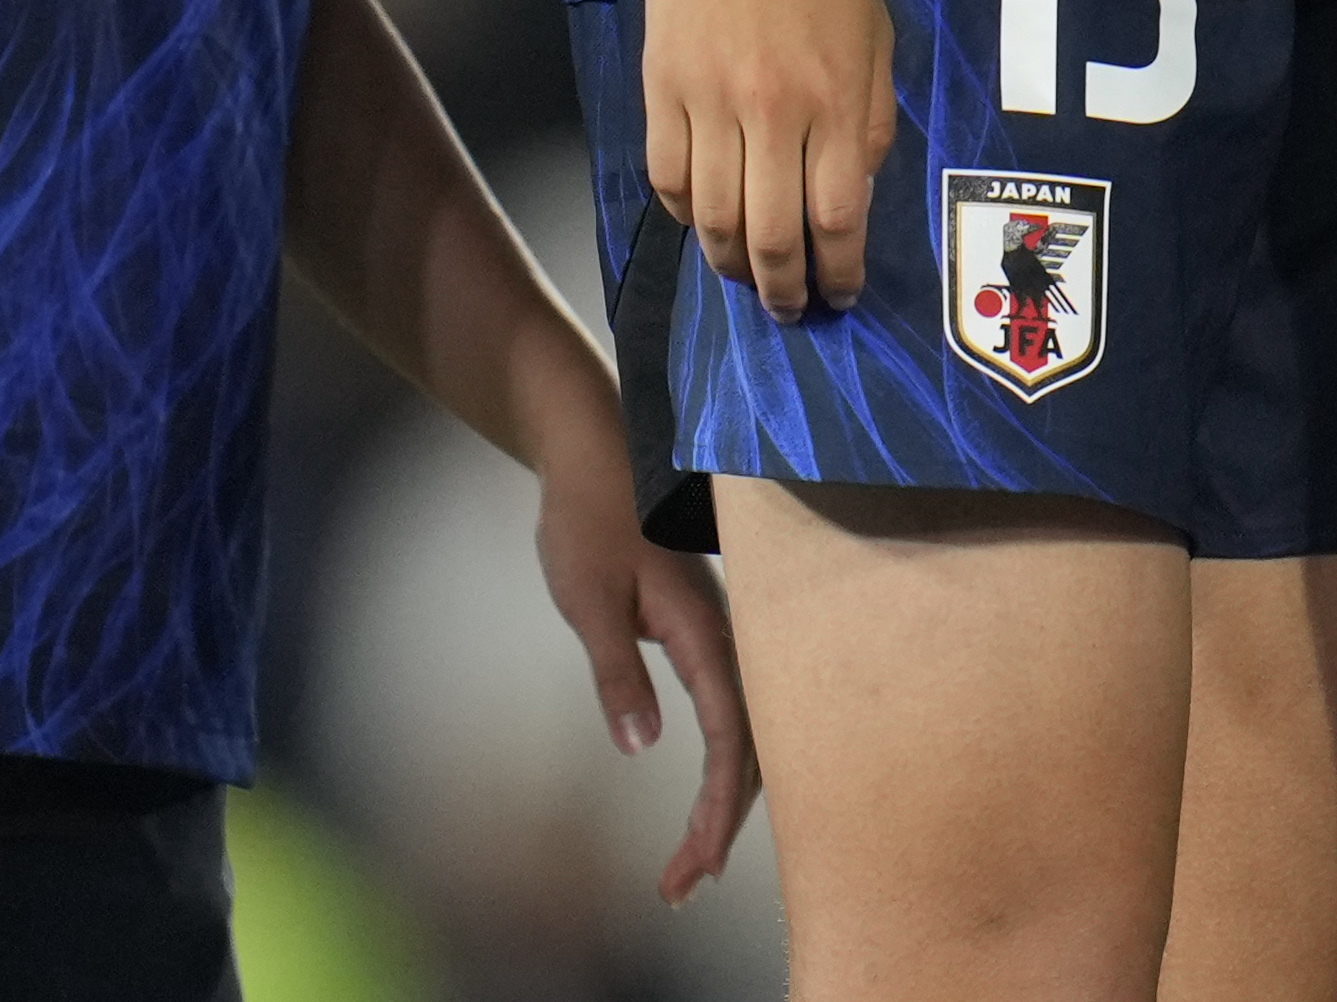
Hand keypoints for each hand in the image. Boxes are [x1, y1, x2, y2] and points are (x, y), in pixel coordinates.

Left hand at [521, 379, 759, 906]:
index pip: (729, 735)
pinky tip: (708, 797)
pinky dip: (723, 764)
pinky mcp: (707, 631)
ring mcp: (723, 631)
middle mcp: (728, 632)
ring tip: (690, 865)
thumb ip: (618, 671)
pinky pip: (735, 709)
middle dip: (722, 824)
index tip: (694, 866)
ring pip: (747, 730)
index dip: (716, 807)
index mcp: (703, 625)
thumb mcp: (587, 599)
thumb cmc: (587, 517)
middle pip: (750, 746)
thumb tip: (644, 745)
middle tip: (679, 889)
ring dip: (724, 801)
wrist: (594, 447)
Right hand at [644, 0, 899, 318]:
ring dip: (730, 265)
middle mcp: (771, 111)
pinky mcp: (659, 88)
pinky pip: (665, 179)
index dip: (839, 273)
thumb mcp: (875, 33)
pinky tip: (701, 221)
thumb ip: (871, 117)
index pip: (837, 219)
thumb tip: (855, 194)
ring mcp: (708, 102)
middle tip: (791, 308)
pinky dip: (681, 215)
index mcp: (834, 98)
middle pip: (770, 236)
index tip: (842, 295)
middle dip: (784, 291)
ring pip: (710, 221)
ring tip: (747, 276)